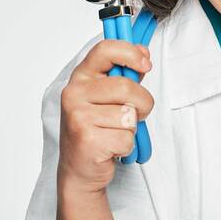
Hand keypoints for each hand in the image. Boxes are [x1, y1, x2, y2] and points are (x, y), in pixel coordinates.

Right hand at [57, 39, 154, 195]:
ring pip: (129, 116)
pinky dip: (127, 146)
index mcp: (81, 77)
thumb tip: (144, 53)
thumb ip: (125, 75)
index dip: (130, 53)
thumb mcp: (107, 97)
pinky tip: (110, 148)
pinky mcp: (87, 140)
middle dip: (142, 103)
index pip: (105, 50)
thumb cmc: (96, 129)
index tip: (145, 64)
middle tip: (134, 115)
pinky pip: (126, 138)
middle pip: (126, 87)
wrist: (79, 169)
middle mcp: (74, 94)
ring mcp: (78, 117)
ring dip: (131, 129)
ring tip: (114, 133)